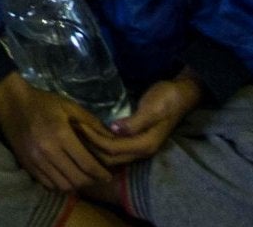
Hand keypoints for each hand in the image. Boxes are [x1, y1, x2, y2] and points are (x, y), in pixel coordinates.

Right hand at [0, 73, 114, 192]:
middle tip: (96, 177)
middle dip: (90, 181)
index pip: (87, 164)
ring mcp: (35, 160)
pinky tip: (65, 176)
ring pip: (63, 186)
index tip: (108, 176)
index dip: (101, 174)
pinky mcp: (27, 165)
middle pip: (76, 179)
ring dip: (75, 185)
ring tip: (81, 178)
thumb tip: (113, 140)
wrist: (11, 102)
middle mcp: (47, 151)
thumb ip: (92, 123)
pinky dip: (59, 185)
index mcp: (61, 134)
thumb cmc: (43, 102)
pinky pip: (48, 185)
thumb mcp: (70, 106)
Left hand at [84, 74, 200, 166]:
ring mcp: (139, 147)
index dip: (92, 140)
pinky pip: (114, 148)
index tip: (76, 125)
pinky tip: (90, 133)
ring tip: (75, 133)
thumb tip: (114, 130)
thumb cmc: (166, 99)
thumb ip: (135, 122)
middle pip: (108, 158)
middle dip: (89, 147)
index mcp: (145, 145)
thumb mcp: (152, 109)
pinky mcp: (135, 140)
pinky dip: (100, 143)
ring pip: (110, 156)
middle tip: (70, 131)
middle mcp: (141, 151)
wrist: (181, 94)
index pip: (111, 149)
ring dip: (93, 147)